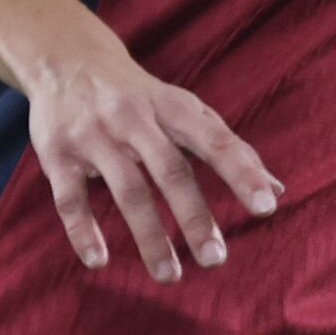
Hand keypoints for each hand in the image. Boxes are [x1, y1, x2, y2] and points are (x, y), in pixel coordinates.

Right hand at [24, 33, 279, 279]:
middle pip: (171, 170)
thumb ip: (228, 148)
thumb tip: (278, 189)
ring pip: (127, 190)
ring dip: (148, 236)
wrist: (67, 59)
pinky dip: (83, 231)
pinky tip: (99, 261)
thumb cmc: (141, 97)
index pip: (216, 141)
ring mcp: (94, 135)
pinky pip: (70, 197)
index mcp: (174, 107)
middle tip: (215, 259)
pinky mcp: (57, 153)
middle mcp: (134, 118)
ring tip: (169, 275)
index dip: (242, 172)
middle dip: (195, 216)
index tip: (267, 207)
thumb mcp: (184, 110)